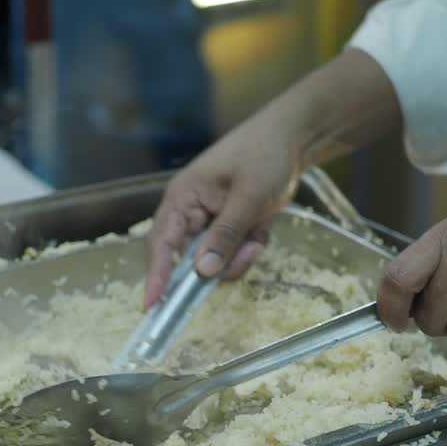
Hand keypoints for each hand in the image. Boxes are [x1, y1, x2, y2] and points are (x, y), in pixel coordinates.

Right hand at [144, 48, 400, 309]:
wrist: (294, 138)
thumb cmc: (264, 156)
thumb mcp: (247, 197)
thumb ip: (224, 235)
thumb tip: (202, 272)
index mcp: (182, 199)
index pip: (161, 244)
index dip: (156, 277)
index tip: (152, 307)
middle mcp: (190, 213)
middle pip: (189, 260)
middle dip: (220, 262)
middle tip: (249, 248)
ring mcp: (210, 222)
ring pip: (215, 262)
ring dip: (240, 256)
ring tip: (259, 232)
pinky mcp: (229, 229)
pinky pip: (233, 255)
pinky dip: (250, 248)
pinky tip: (263, 229)